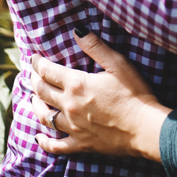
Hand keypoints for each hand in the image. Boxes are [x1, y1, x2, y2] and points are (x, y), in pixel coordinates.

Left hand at [31, 29, 170, 161]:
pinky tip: (39, 138)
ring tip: (32, 99)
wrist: (144, 127)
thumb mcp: (118, 63)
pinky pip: (56, 146)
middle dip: (34, 81)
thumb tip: (77, 30)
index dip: (38, 64)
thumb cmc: (134, 92)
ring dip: (36, 106)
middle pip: (43, 92)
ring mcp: (73, 127)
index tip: (33, 59)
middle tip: (32, 75)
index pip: (48, 71)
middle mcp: (69, 106)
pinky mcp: (80, 144)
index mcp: (77, 84)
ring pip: (45, 117)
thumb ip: (95, 47)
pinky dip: (45, 142)